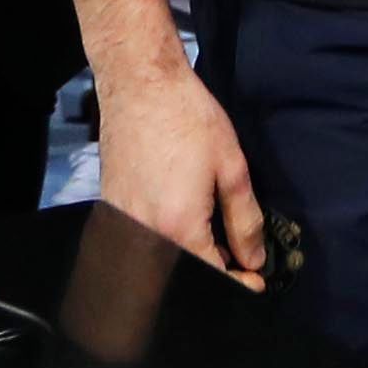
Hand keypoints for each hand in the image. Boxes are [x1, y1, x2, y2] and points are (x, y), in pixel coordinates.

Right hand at [97, 65, 267, 288]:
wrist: (140, 83)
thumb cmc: (186, 117)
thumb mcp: (231, 168)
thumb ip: (245, 220)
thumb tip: (253, 258)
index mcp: (180, 227)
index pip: (212, 277)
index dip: (239, 285)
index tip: (255, 280)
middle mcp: (146, 233)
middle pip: (182, 276)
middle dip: (213, 274)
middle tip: (237, 260)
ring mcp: (124, 222)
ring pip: (160, 262)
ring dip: (188, 260)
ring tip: (212, 241)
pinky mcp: (112, 209)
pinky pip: (141, 243)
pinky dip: (165, 244)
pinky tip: (182, 222)